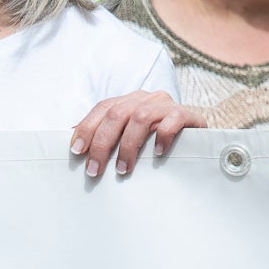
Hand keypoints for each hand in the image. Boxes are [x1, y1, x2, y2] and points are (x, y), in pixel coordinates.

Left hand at [71, 91, 205, 177]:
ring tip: (123, 169)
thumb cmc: (156, 142)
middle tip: (95, 170)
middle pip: (117, 113)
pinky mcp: (187, 115)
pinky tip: (156, 154)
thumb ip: (106, 135)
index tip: (76, 151)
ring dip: (128, 146)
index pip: (103, 107)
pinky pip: (172, 120)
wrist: (197, 141)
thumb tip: (72, 142)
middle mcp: (147, 98)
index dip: (87, 127)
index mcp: (130, 100)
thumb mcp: (128, 136)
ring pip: (140, 117)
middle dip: (102, 143)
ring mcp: (167, 105)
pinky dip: (161, 136)